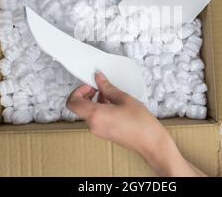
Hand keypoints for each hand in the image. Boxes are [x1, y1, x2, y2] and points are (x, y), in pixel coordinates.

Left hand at [66, 72, 205, 175]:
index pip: (72, 102)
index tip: (89, 85)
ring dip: (94, 101)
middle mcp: (93, 125)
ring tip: (109, 94)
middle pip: (79, 107)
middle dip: (86, 94)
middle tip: (98, 87)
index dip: (78, 90)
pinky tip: (113, 104)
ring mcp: (98, 131)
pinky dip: (99, 108)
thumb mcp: (124, 99)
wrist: (150, 142)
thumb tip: (99, 78)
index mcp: (95, 115)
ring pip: (87, 112)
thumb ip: (108, 87)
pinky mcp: (104, 133)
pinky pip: (95, 118)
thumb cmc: (140, 123)